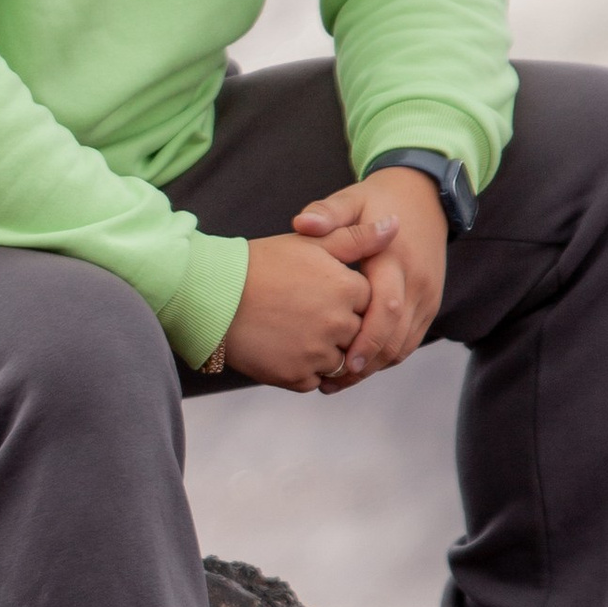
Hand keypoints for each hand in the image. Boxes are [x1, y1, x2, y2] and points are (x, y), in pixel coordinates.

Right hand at [221, 223, 387, 392]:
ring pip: (338, 361)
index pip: (369, 303)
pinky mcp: (296, 377)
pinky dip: (304, 370)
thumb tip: (395, 225)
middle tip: (305, 313)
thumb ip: (357, 238)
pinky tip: (284, 349)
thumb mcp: (311, 243)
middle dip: (338, 327)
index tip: (321, 291)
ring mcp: (318, 354)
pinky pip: (315, 381)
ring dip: (323, 352)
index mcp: (348, 289)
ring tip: (294, 331)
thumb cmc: (262, 264)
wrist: (212, 295)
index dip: (346, 298)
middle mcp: (339, 324)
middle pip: (356, 334)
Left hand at [294, 170, 448, 380]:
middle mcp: (417, 282)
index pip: (386, 308)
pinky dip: (386, 357)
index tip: (340, 363)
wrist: (425, 196)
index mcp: (395, 258)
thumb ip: (327, 213)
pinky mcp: (430, 304)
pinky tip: (358, 365)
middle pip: (397, 336)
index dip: (366, 340)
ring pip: (405, 345)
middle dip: (365, 364)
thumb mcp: (351, 200)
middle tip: (330, 382)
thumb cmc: (377, 200)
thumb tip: (303, 224)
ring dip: (374, 366)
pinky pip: (410, 340)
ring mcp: (427, 296)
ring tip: (337, 380)